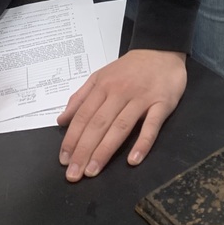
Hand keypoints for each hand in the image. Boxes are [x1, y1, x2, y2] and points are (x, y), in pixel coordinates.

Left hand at [57, 49, 186, 181]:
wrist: (162, 50)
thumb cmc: (130, 68)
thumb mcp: (101, 76)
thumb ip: (81, 97)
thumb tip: (61, 120)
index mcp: (103, 86)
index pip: (84, 116)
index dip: (72, 139)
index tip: (64, 161)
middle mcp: (120, 92)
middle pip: (99, 124)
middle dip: (84, 150)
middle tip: (74, 175)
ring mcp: (142, 98)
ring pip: (120, 127)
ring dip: (105, 151)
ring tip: (93, 171)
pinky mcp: (162, 103)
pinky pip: (152, 125)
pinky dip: (143, 143)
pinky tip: (133, 159)